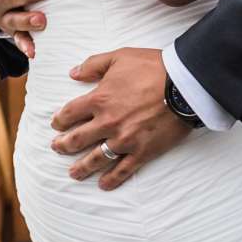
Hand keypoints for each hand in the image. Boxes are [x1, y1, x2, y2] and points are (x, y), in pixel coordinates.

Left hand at [49, 47, 191, 189]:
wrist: (184, 85)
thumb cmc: (153, 67)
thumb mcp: (119, 57)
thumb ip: (93, 64)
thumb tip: (74, 73)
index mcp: (99, 99)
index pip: (70, 114)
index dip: (59, 120)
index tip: (56, 125)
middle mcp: (107, 123)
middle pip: (78, 139)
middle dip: (63, 146)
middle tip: (57, 149)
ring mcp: (124, 140)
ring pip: (96, 159)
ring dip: (82, 167)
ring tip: (73, 173)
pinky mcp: (143, 151)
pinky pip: (123, 170)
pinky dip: (112, 179)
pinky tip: (103, 185)